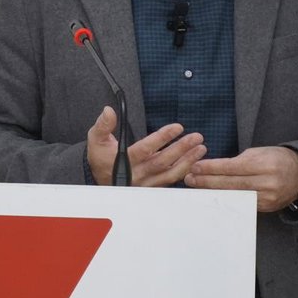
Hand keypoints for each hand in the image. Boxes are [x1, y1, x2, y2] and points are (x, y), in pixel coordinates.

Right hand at [86, 106, 206, 186]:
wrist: (100, 178)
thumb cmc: (100, 157)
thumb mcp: (96, 139)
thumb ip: (103, 125)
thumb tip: (109, 110)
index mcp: (123, 161)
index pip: (145, 149)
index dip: (162, 138)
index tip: (178, 127)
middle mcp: (137, 175)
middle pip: (162, 162)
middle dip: (181, 149)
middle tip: (196, 137)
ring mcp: (146, 184)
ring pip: (169, 174)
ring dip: (187, 161)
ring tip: (200, 149)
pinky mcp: (153, 188)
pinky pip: (171, 181)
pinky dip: (184, 172)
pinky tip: (195, 162)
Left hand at [184, 145, 297, 211]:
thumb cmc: (278, 158)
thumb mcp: (260, 152)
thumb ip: (238, 161)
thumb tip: (212, 168)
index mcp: (265, 164)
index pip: (232, 167)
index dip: (212, 168)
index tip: (195, 167)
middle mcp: (267, 183)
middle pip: (231, 184)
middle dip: (207, 182)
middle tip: (189, 179)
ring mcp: (267, 198)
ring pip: (234, 196)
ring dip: (213, 192)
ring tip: (196, 188)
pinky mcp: (266, 208)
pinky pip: (242, 204)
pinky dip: (226, 200)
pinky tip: (213, 197)